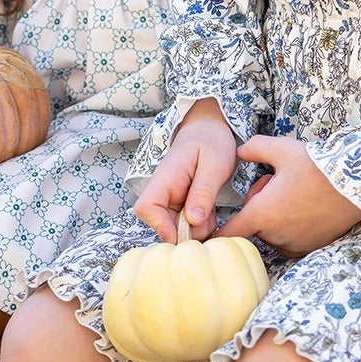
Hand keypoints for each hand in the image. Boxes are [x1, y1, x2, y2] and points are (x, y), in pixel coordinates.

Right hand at [134, 102, 237, 242]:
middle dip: (186, 231)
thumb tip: (193, 221)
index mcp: (165, 177)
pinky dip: (199, 225)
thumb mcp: (215, 165)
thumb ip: (203, 192)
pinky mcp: (180, 204)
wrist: (210, 129)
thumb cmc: (211, 141)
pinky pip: (186, 225)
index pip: (145, 207)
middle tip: (210, 221)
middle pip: (162, 224)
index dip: (160, 225)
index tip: (183, 232)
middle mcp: (163, 191)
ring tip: (212, 212)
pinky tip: (210, 212)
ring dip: (196, 229)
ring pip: (175, 228)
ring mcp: (170, 199)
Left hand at [217, 136, 360, 256]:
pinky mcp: (310, 247)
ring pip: (271, 234)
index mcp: (262, 213)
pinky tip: (302, 207)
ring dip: (273, 219)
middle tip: (273, 184)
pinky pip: (289, 241)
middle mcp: (275, 235)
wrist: (355, 184)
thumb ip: (253, 148)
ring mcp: (294, 244)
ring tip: (291, 194)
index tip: (213, 228)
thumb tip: (238, 152)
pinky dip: (289, 229)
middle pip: (252, 227)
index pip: (229, 234)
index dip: (218, 232)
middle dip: (256, 208)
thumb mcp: (281, 148)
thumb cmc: (315, 166)